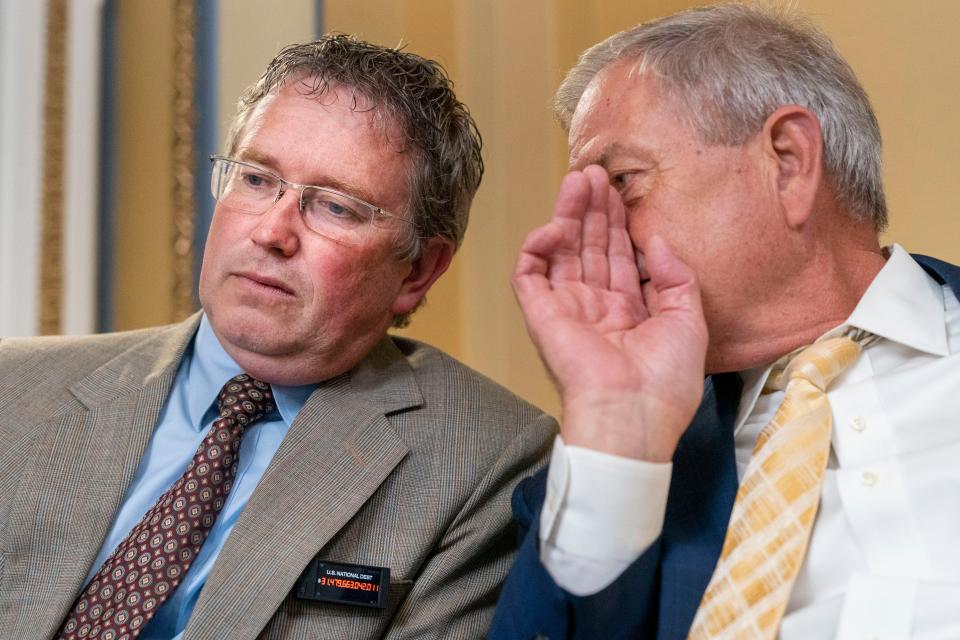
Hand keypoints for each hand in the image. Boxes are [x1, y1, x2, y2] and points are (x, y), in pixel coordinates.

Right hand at [512, 166, 707, 461]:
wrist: (634, 414)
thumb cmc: (666, 381)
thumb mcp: (688, 320)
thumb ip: (675, 276)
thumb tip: (657, 240)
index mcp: (628, 313)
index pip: (619, 257)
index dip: (618, 223)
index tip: (621, 191)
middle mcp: (595, 308)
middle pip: (590, 248)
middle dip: (593, 210)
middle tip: (595, 173)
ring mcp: (566, 310)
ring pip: (561, 252)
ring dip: (567, 215)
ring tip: (578, 180)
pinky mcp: (541, 315)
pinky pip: (530, 274)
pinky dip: (537, 247)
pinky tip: (557, 226)